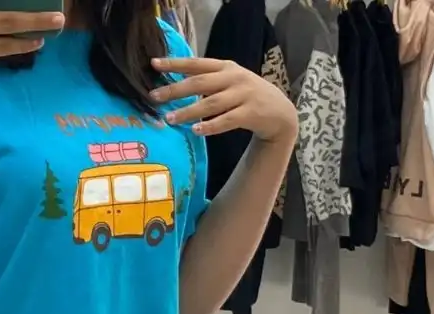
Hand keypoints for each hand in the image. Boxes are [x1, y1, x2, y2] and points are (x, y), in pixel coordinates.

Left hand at [149, 57, 297, 142]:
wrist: (280, 112)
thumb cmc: (246, 97)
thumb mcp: (229, 82)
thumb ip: (208, 82)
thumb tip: (175, 87)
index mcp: (225, 67)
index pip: (196, 63)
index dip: (175, 63)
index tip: (153, 64)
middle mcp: (234, 78)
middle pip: (200, 82)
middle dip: (175, 89)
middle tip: (154, 97)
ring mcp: (243, 95)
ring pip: (210, 103)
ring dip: (188, 111)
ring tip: (170, 119)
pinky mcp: (250, 113)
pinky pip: (227, 120)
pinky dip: (211, 126)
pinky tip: (196, 130)